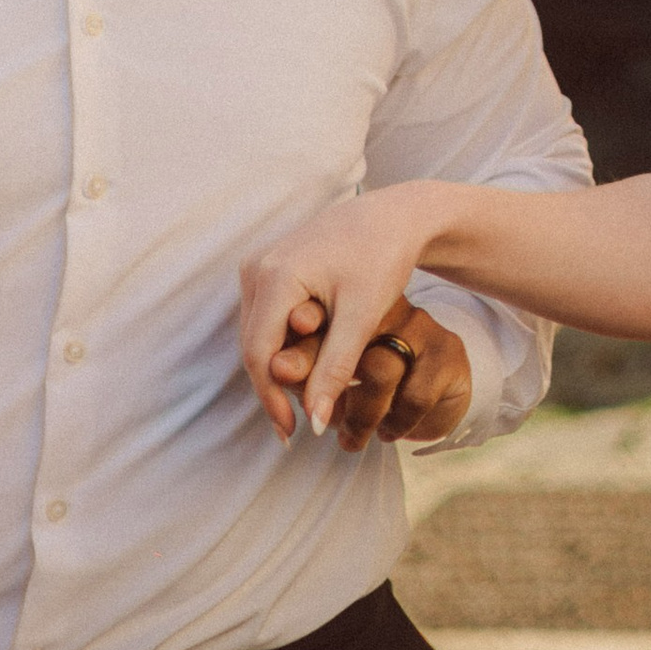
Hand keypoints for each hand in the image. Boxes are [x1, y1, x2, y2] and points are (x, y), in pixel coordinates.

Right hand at [239, 186, 452, 441]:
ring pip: (260, 334)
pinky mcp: (269, 268)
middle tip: (308, 421)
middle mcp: (256, 267)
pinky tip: (313, 366)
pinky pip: (268, 318)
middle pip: (255, 346)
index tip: (293, 434)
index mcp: (274, 275)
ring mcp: (259, 265)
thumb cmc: (383, 257)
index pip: (258, 353)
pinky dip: (288, 344)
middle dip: (279, 385)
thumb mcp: (362, 316)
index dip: (272, 399)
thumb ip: (334, 370)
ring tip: (316, 396)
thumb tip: (315, 425)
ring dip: (284, 366)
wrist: (395, 215)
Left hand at [270, 298, 472, 450]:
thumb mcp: (335, 377)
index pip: (322, 315)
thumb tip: (275, 372)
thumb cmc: (372, 382)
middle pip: (351, 338)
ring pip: (380, 371)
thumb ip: (307, 368)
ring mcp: (422, 325)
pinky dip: (398, 424)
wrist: (439, 396)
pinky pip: (415, 395)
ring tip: (350, 442)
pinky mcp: (450, 351)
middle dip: (322, 378)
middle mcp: (390, 306)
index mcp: (357, 302)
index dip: (299, 350)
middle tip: (307, 417)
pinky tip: (389, 434)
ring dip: (360, 417)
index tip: (279, 376)